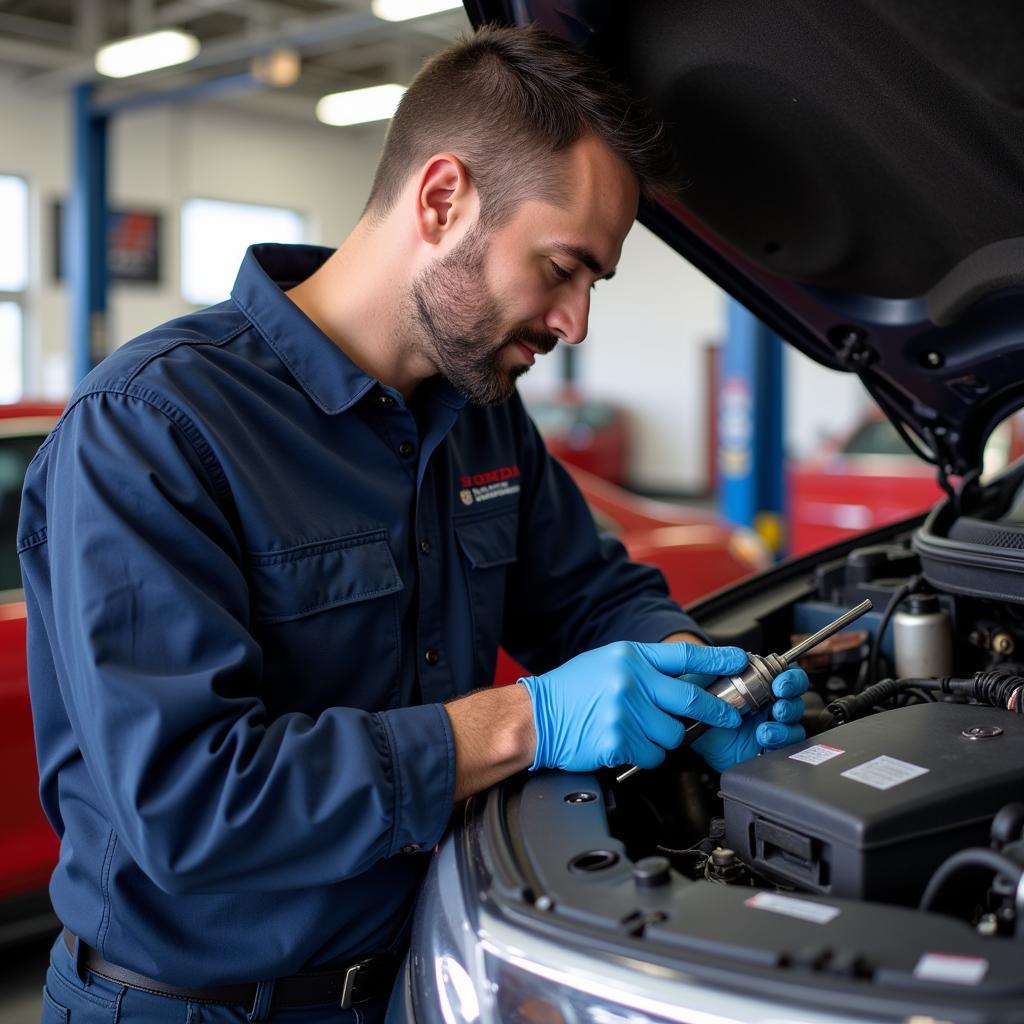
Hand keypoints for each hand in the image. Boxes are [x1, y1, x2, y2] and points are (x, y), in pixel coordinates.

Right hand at [519, 641, 747, 771]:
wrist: (536, 716)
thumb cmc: (570, 690)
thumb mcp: (607, 662)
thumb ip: (644, 669)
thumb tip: (683, 679)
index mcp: (630, 657)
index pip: (684, 656)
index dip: (717, 659)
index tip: (740, 661)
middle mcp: (631, 682)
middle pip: (691, 699)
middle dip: (718, 711)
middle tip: (730, 717)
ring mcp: (626, 713)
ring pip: (674, 734)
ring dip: (665, 738)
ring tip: (641, 730)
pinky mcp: (619, 741)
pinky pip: (653, 755)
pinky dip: (646, 754)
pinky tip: (626, 743)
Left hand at [690, 667, 807, 771]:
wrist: (688, 735)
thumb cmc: (697, 703)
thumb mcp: (702, 679)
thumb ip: (719, 665)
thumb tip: (739, 657)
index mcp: (759, 684)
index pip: (787, 676)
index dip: (791, 678)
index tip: (780, 684)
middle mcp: (767, 704)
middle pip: (796, 700)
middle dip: (792, 703)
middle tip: (778, 707)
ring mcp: (770, 726)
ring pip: (795, 724)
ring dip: (785, 725)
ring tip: (765, 730)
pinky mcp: (768, 746)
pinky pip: (788, 745)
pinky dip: (780, 741)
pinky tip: (763, 738)